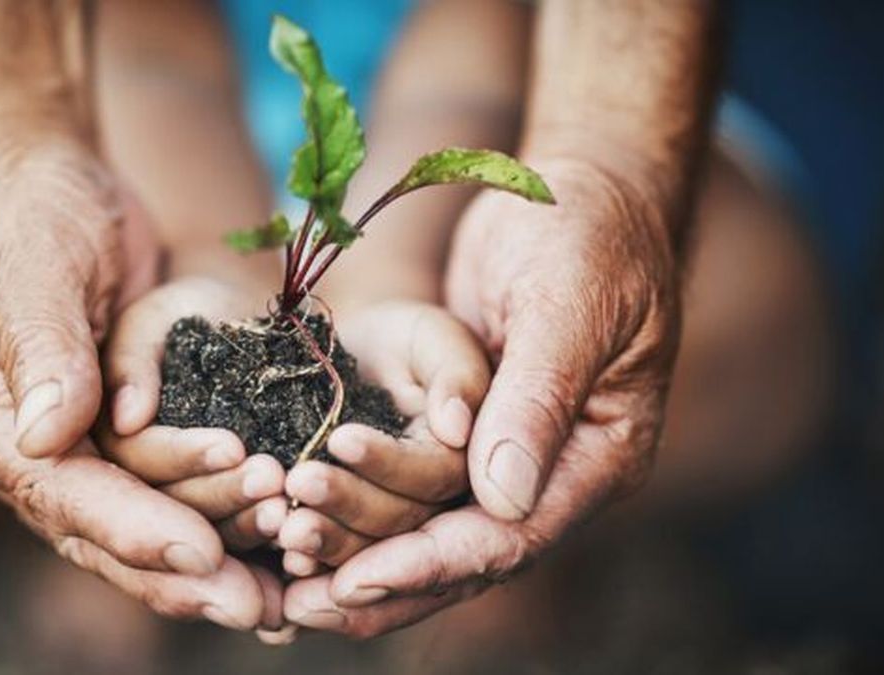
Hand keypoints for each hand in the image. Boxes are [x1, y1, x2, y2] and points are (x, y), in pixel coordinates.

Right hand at [0, 141, 278, 629]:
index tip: (197, 554)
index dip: (127, 525)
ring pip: (141, 522)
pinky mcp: (118, 435)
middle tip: (256, 607)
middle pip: (99, 530)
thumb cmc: (26, 205)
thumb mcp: (28, 257)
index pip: (55, 488)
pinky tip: (275, 555)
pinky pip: (169, 491)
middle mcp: (21, 448)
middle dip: (178, 571)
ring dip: (212, 555)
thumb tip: (47, 437)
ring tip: (283, 590)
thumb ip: (40, 342)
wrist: (44, 181)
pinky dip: (220, 522)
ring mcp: (72, 446)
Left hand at [283, 158, 680, 636]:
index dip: (433, 563)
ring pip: (431, 534)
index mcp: (599, 456)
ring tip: (284, 588)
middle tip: (298, 607)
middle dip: (383, 581)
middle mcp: (555, 474)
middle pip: (465, 556)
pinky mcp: (466, 435)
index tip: (358, 581)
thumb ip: (538, 398)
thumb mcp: (568, 305)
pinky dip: (359, 514)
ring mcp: (509, 457)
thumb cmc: (586, 234)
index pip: (512, 536)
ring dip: (359, 558)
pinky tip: (298, 535)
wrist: (575, 190)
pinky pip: (410, 491)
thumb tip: (501, 499)